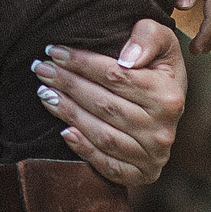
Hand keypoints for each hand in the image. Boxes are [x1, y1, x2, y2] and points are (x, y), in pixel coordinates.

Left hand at [32, 18, 185, 185]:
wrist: (168, 107)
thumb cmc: (157, 67)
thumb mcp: (162, 42)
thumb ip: (149, 37)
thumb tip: (127, 59)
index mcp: (169, 96)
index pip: (117, 76)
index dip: (82, 63)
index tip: (54, 51)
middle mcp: (163, 129)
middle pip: (105, 105)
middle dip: (68, 84)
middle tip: (41, 69)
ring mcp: (152, 156)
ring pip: (102, 134)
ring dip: (68, 113)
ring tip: (44, 93)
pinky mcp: (141, 175)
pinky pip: (107, 163)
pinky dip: (83, 148)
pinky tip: (63, 130)